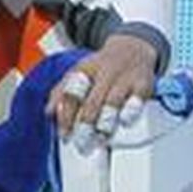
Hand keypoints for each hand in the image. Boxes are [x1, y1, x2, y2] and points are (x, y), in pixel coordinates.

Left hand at [46, 33, 160, 147]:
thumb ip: (61, 92)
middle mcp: (103, 73)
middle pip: (92, 102)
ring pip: (112, 103)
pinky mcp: (143, 83)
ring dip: (105, 124)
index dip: (66, 117)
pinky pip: (137, 100)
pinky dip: (130, 112)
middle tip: (82, 144)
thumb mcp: (78, 73)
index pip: (71, 95)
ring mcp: (124, 78)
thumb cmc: (101, 66)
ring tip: (100, 138)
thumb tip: (49, 112)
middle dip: (85, 127)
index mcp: (83, 70)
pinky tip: (124, 122)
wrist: (132, 47)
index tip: (64, 134)